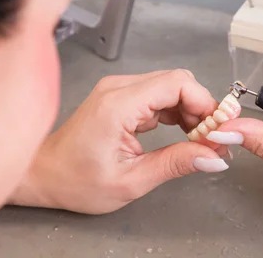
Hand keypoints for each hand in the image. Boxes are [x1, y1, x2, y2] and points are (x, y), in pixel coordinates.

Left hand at [9, 69, 229, 213]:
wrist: (44, 175)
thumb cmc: (76, 181)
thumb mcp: (131, 181)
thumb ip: (176, 164)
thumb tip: (214, 157)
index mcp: (118, 105)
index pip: (176, 83)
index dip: (205, 102)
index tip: (219, 128)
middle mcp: (119, 88)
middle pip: (177, 81)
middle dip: (202, 108)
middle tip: (213, 138)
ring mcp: (119, 90)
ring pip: (171, 86)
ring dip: (191, 110)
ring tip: (200, 140)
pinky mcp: (121, 97)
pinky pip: (159, 95)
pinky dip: (177, 111)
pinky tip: (184, 133)